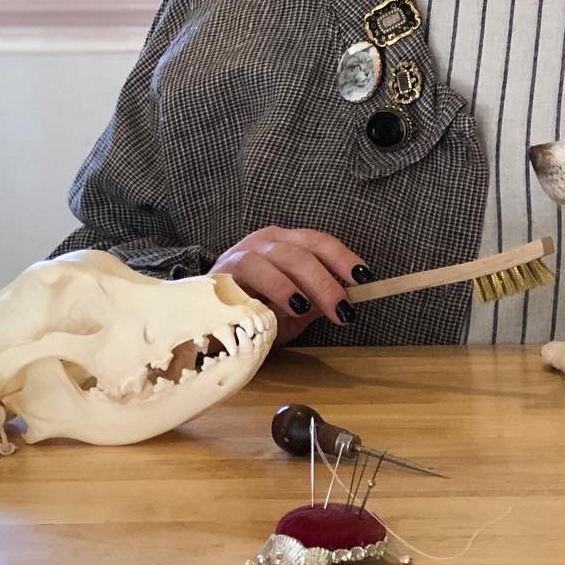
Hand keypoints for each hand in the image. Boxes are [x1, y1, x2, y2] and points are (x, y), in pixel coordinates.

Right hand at [210, 228, 370, 344]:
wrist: (199, 324)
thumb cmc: (249, 314)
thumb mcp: (289, 311)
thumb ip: (314, 303)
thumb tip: (347, 302)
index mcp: (284, 243)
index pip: (319, 242)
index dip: (343, 258)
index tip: (365, 278)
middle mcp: (266, 241)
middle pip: (305, 250)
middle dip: (329, 279)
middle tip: (345, 309)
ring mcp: (244, 251)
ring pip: (284, 257)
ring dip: (307, 283)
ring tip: (321, 309)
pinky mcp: (224, 268)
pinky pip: (255, 270)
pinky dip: (277, 287)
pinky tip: (291, 306)